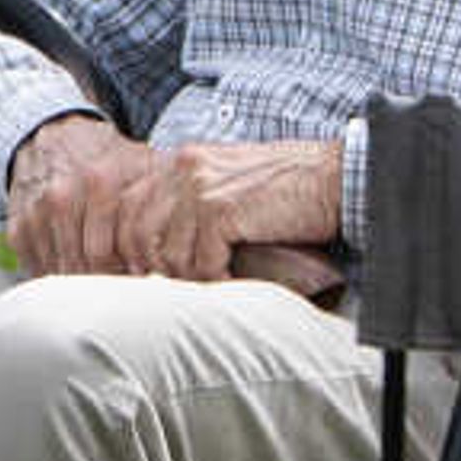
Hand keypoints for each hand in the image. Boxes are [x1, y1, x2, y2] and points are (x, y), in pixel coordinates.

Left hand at [5, 120, 344, 287]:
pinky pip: (201, 261)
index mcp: (180, 163)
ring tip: (211, 290)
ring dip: (187, 281)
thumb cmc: (285, 191)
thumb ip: (191, 210)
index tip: (140, 281)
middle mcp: (183, 168)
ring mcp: (200, 186)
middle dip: (148, 271)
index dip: (128, 251)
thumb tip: (159, 258)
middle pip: (136, 232)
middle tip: (169, 298)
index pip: (129, 210)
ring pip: (167, 252)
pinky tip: (233, 284)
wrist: (332, 177)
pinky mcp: (223, 208)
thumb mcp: (228, 189)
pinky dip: (215, 282)